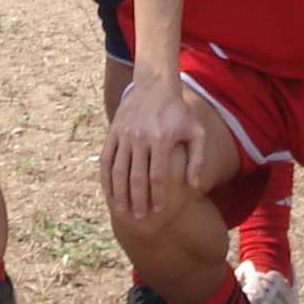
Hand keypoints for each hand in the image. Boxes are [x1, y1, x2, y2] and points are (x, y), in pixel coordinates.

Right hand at [102, 71, 216, 219]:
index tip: (158, 211)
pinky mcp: (114, 130)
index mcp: (162, 138)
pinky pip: (107, 158)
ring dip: (120, 193)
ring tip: (123, 210)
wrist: (155, 85)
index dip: (157, 196)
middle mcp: (141, 137)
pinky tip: (108, 192)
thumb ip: (197, 159)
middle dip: (138, 200)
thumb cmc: (179, 112)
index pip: (158, 176)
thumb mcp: (196, 132)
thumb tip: (193, 186)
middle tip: (140, 217)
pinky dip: (106, 177)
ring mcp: (125, 134)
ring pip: (119, 170)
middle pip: (136, 177)